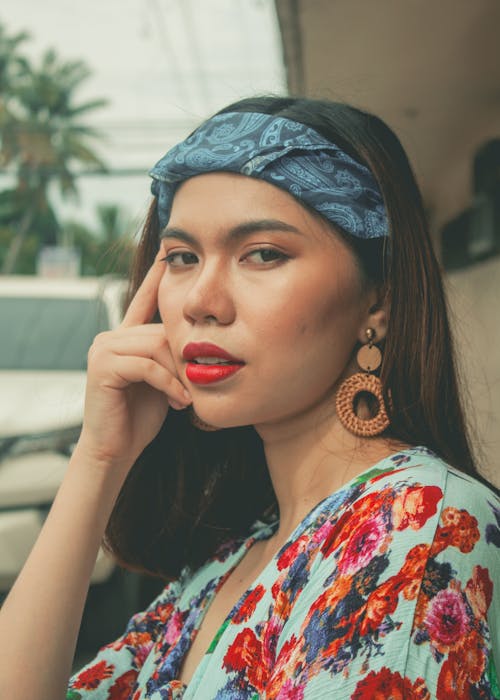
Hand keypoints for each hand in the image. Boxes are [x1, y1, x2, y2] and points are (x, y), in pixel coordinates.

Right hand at [77, 252, 190, 472]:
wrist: (116, 448)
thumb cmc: (142, 416)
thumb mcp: (165, 380)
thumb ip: (172, 356)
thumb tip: (197, 342)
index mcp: (126, 338)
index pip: (144, 300)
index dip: (155, 275)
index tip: (168, 249)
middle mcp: (111, 338)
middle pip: (162, 330)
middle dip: (183, 358)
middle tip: (194, 386)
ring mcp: (103, 349)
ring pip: (156, 346)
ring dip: (177, 374)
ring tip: (184, 397)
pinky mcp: (102, 366)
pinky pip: (147, 365)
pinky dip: (167, 384)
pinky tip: (177, 401)